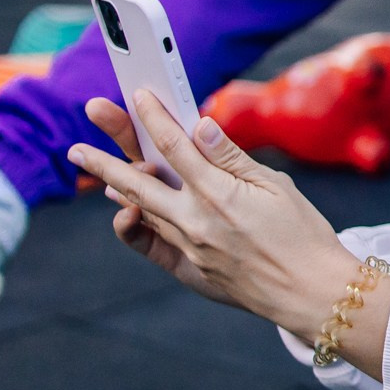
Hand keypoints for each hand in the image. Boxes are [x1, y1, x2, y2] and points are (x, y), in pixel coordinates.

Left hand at [71, 93, 379, 357]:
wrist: (311, 293)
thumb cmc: (303, 236)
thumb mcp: (275, 187)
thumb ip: (232, 157)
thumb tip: (200, 126)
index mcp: (219, 194)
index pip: (174, 145)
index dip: (152, 117)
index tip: (138, 96)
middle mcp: (195, 221)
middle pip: (138, 179)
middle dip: (105, 156)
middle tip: (78, 142)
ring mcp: (187, 248)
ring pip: (139, 208)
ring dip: (114, 184)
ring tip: (93, 165)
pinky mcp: (188, 270)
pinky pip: (149, 243)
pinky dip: (131, 224)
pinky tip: (123, 209)